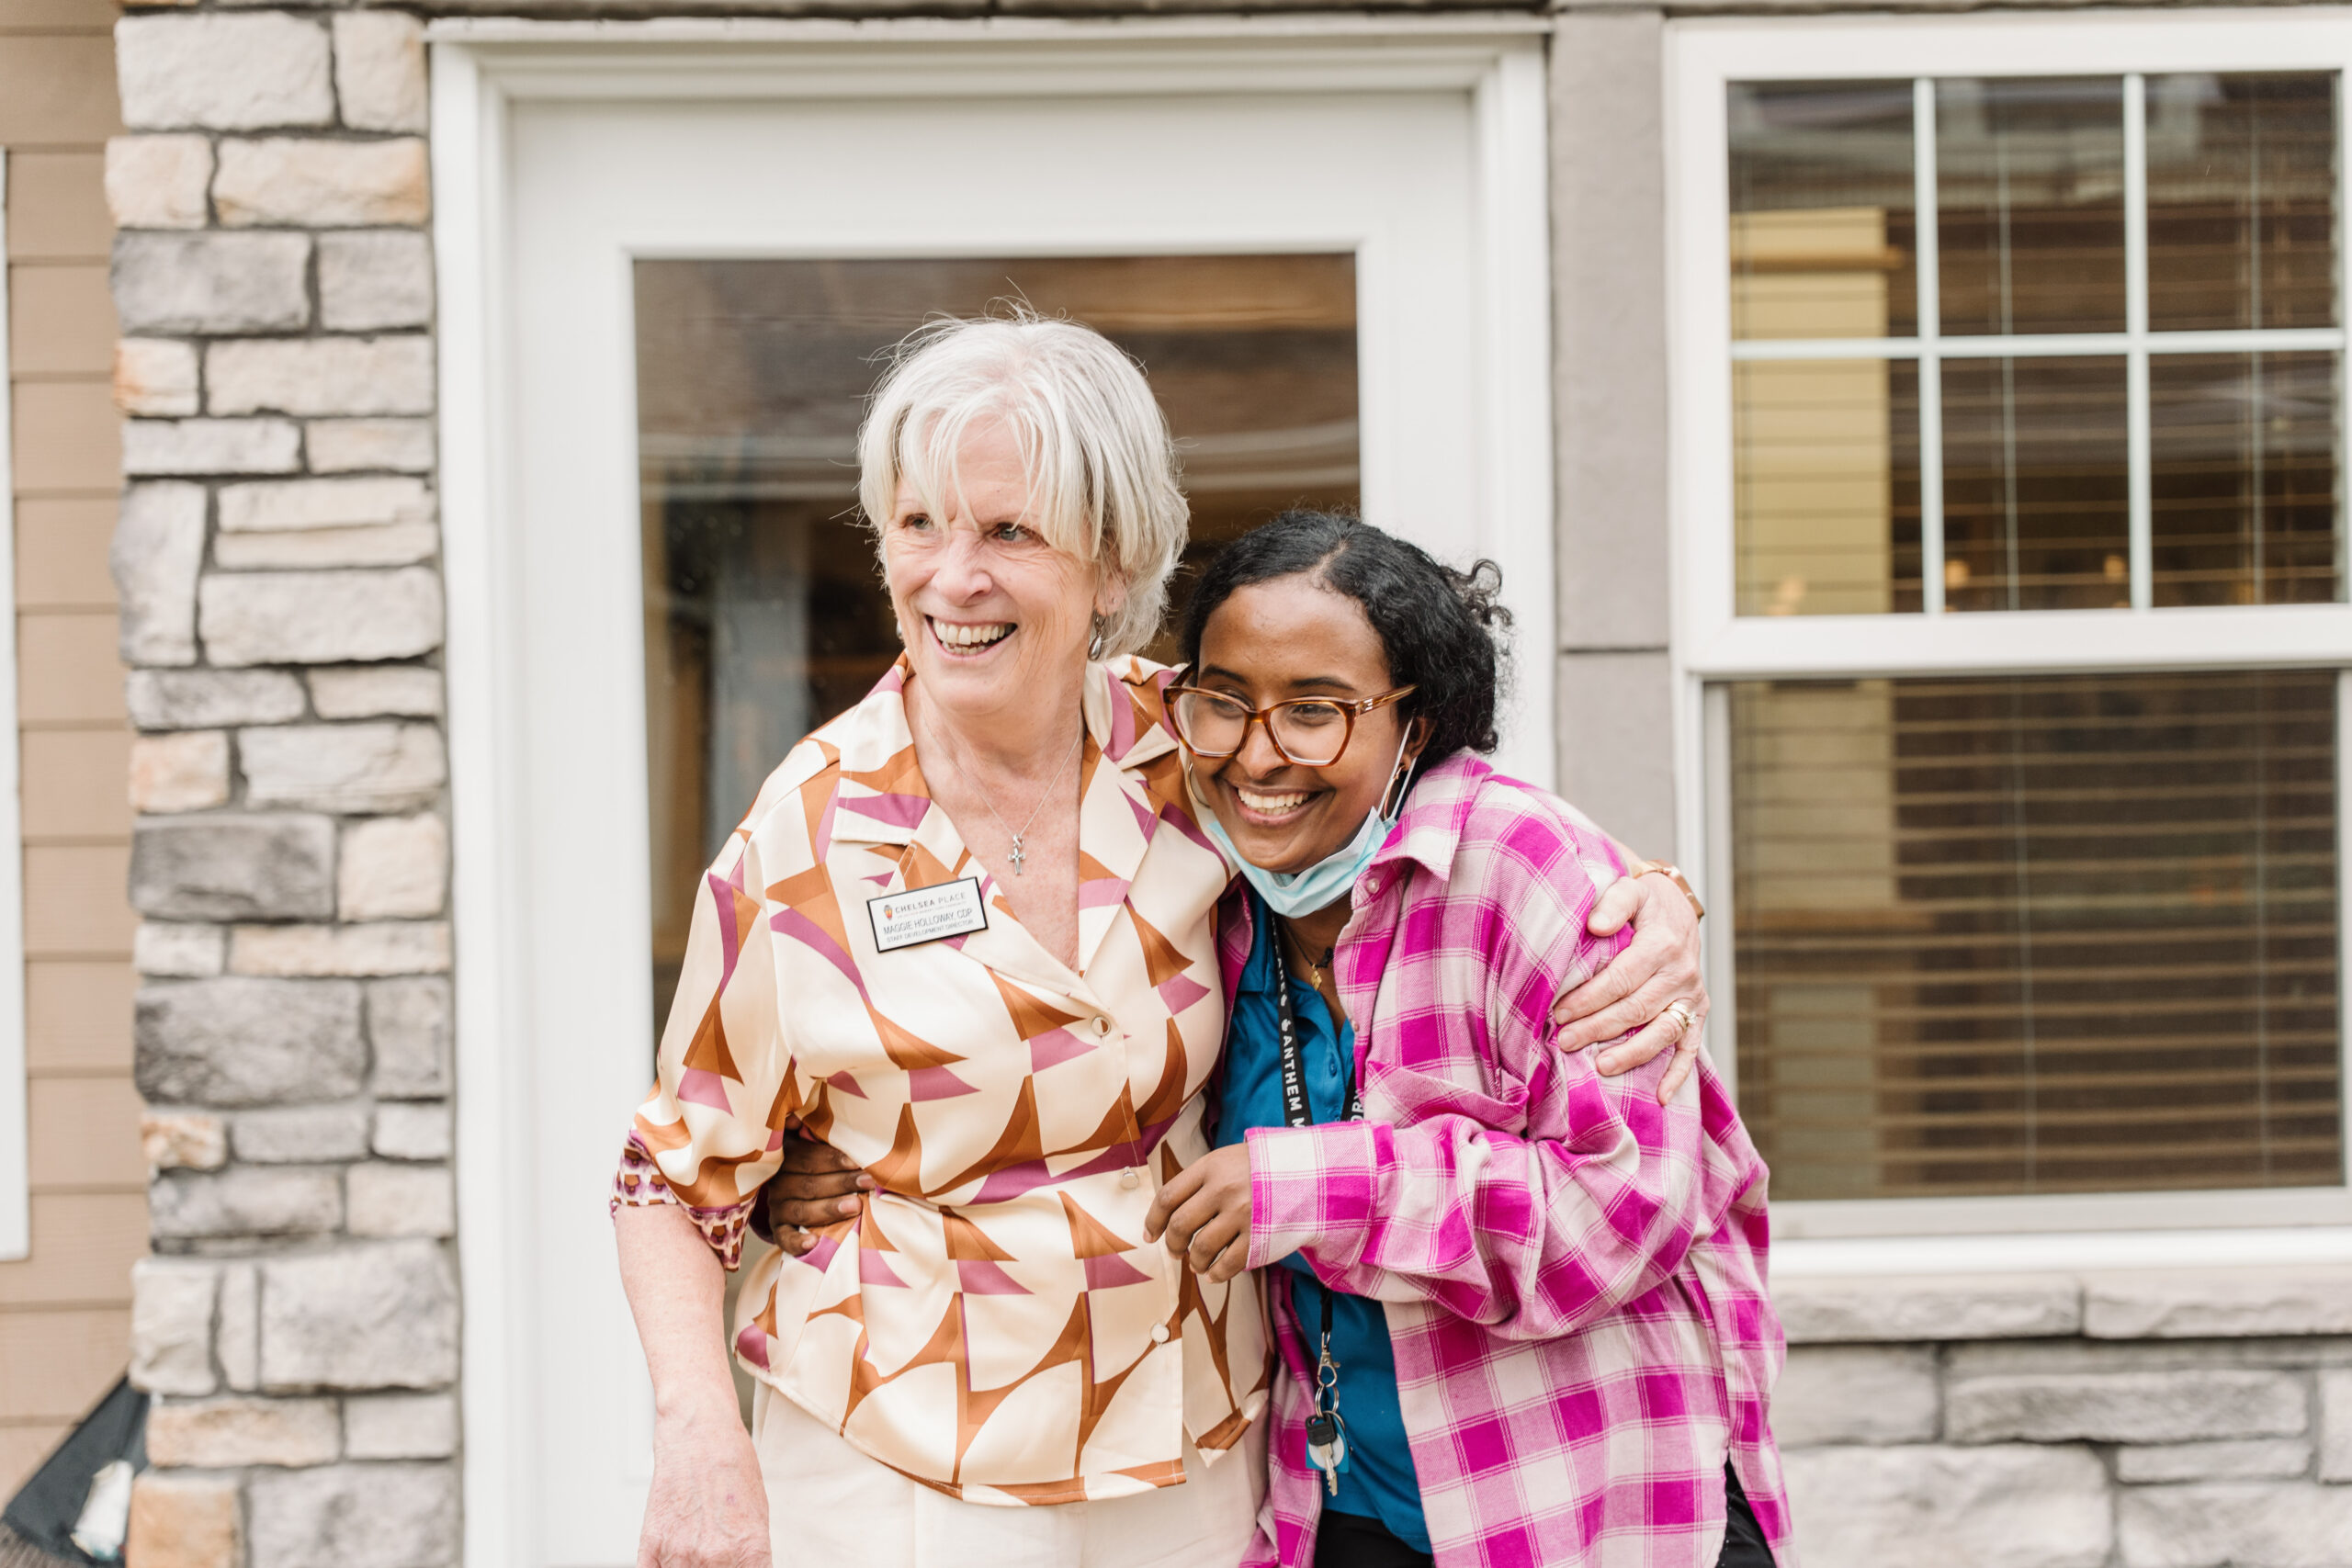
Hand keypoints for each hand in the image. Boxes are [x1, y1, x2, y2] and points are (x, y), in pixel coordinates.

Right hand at [638, 1407, 770, 1567]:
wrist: (700, 1433)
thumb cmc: (732, 1465)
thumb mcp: (758, 1514)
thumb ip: (749, 1555)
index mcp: (750, 1550)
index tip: (735, 1565)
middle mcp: (716, 1558)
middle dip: (715, 1567)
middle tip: (711, 1549)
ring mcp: (681, 1553)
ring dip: (687, 1565)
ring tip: (693, 1544)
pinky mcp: (653, 1545)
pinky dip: (662, 1567)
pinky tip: (671, 1554)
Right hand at [758, 1121, 871, 1255]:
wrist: (800, 1189)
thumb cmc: (819, 1162)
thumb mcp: (815, 1141)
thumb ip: (817, 1131)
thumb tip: (802, 1118)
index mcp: (786, 1154)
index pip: (808, 1157)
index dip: (833, 1159)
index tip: (858, 1161)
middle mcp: (778, 1180)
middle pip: (809, 1184)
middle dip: (842, 1183)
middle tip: (868, 1182)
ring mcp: (777, 1205)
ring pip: (802, 1209)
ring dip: (829, 1208)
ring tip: (856, 1206)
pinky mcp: (778, 1228)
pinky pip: (785, 1238)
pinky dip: (798, 1242)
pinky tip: (814, 1243)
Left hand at [1142, 1144, 1253, 1284]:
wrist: (1308, 1171)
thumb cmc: (1260, 1168)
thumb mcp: (1226, 1160)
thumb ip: (1199, 1182)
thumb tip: (1168, 1215)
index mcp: (1210, 1168)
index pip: (1168, 1197)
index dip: (1153, 1220)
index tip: (1150, 1235)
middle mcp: (1223, 1190)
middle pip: (1180, 1225)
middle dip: (1173, 1245)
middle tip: (1175, 1251)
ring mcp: (1242, 1214)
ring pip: (1202, 1248)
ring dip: (1195, 1262)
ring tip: (1197, 1263)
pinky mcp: (1260, 1235)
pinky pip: (1229, 1264)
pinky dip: (1217, 1274)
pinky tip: (1215, 1273)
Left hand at [1550, 870, 1706, 1103]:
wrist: (1675, 907)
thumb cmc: (1643, 901)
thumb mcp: (1628, 888)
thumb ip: (1612, 903)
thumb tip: (1595, 926)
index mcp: (1663, 943)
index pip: (1621, 978)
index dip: (1590, 998)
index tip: (1559, 1012)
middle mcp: (1682, 972)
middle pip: (1637, 1008)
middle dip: (1598, 1027)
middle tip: (1564, 1041)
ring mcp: (1693, 996)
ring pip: (1663, 1031)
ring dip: (1632, 1053)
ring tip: (1600, 1066)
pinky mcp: (1698, 1012)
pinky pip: (1690, 1047)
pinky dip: (1679, 1074)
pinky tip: (1662, 1097)